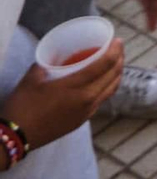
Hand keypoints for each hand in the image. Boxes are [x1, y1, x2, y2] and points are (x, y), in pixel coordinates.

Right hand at [7, 37, 124, 149]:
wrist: (15, 137)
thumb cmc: (22, 106)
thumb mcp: (32, 78)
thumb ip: (45, 64)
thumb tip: (54, 56)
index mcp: (75, 87)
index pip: (104, 65)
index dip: (115, 51)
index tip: (118, 40)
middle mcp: (87, 99)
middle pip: (113, 76)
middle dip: (119, 59)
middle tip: (118, 48)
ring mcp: (87, 112)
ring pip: (111, 89)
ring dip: (117, 74)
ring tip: (116, 63)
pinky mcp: (82, 121)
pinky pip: (102, 100)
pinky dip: (108, 87)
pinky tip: (103, 82)